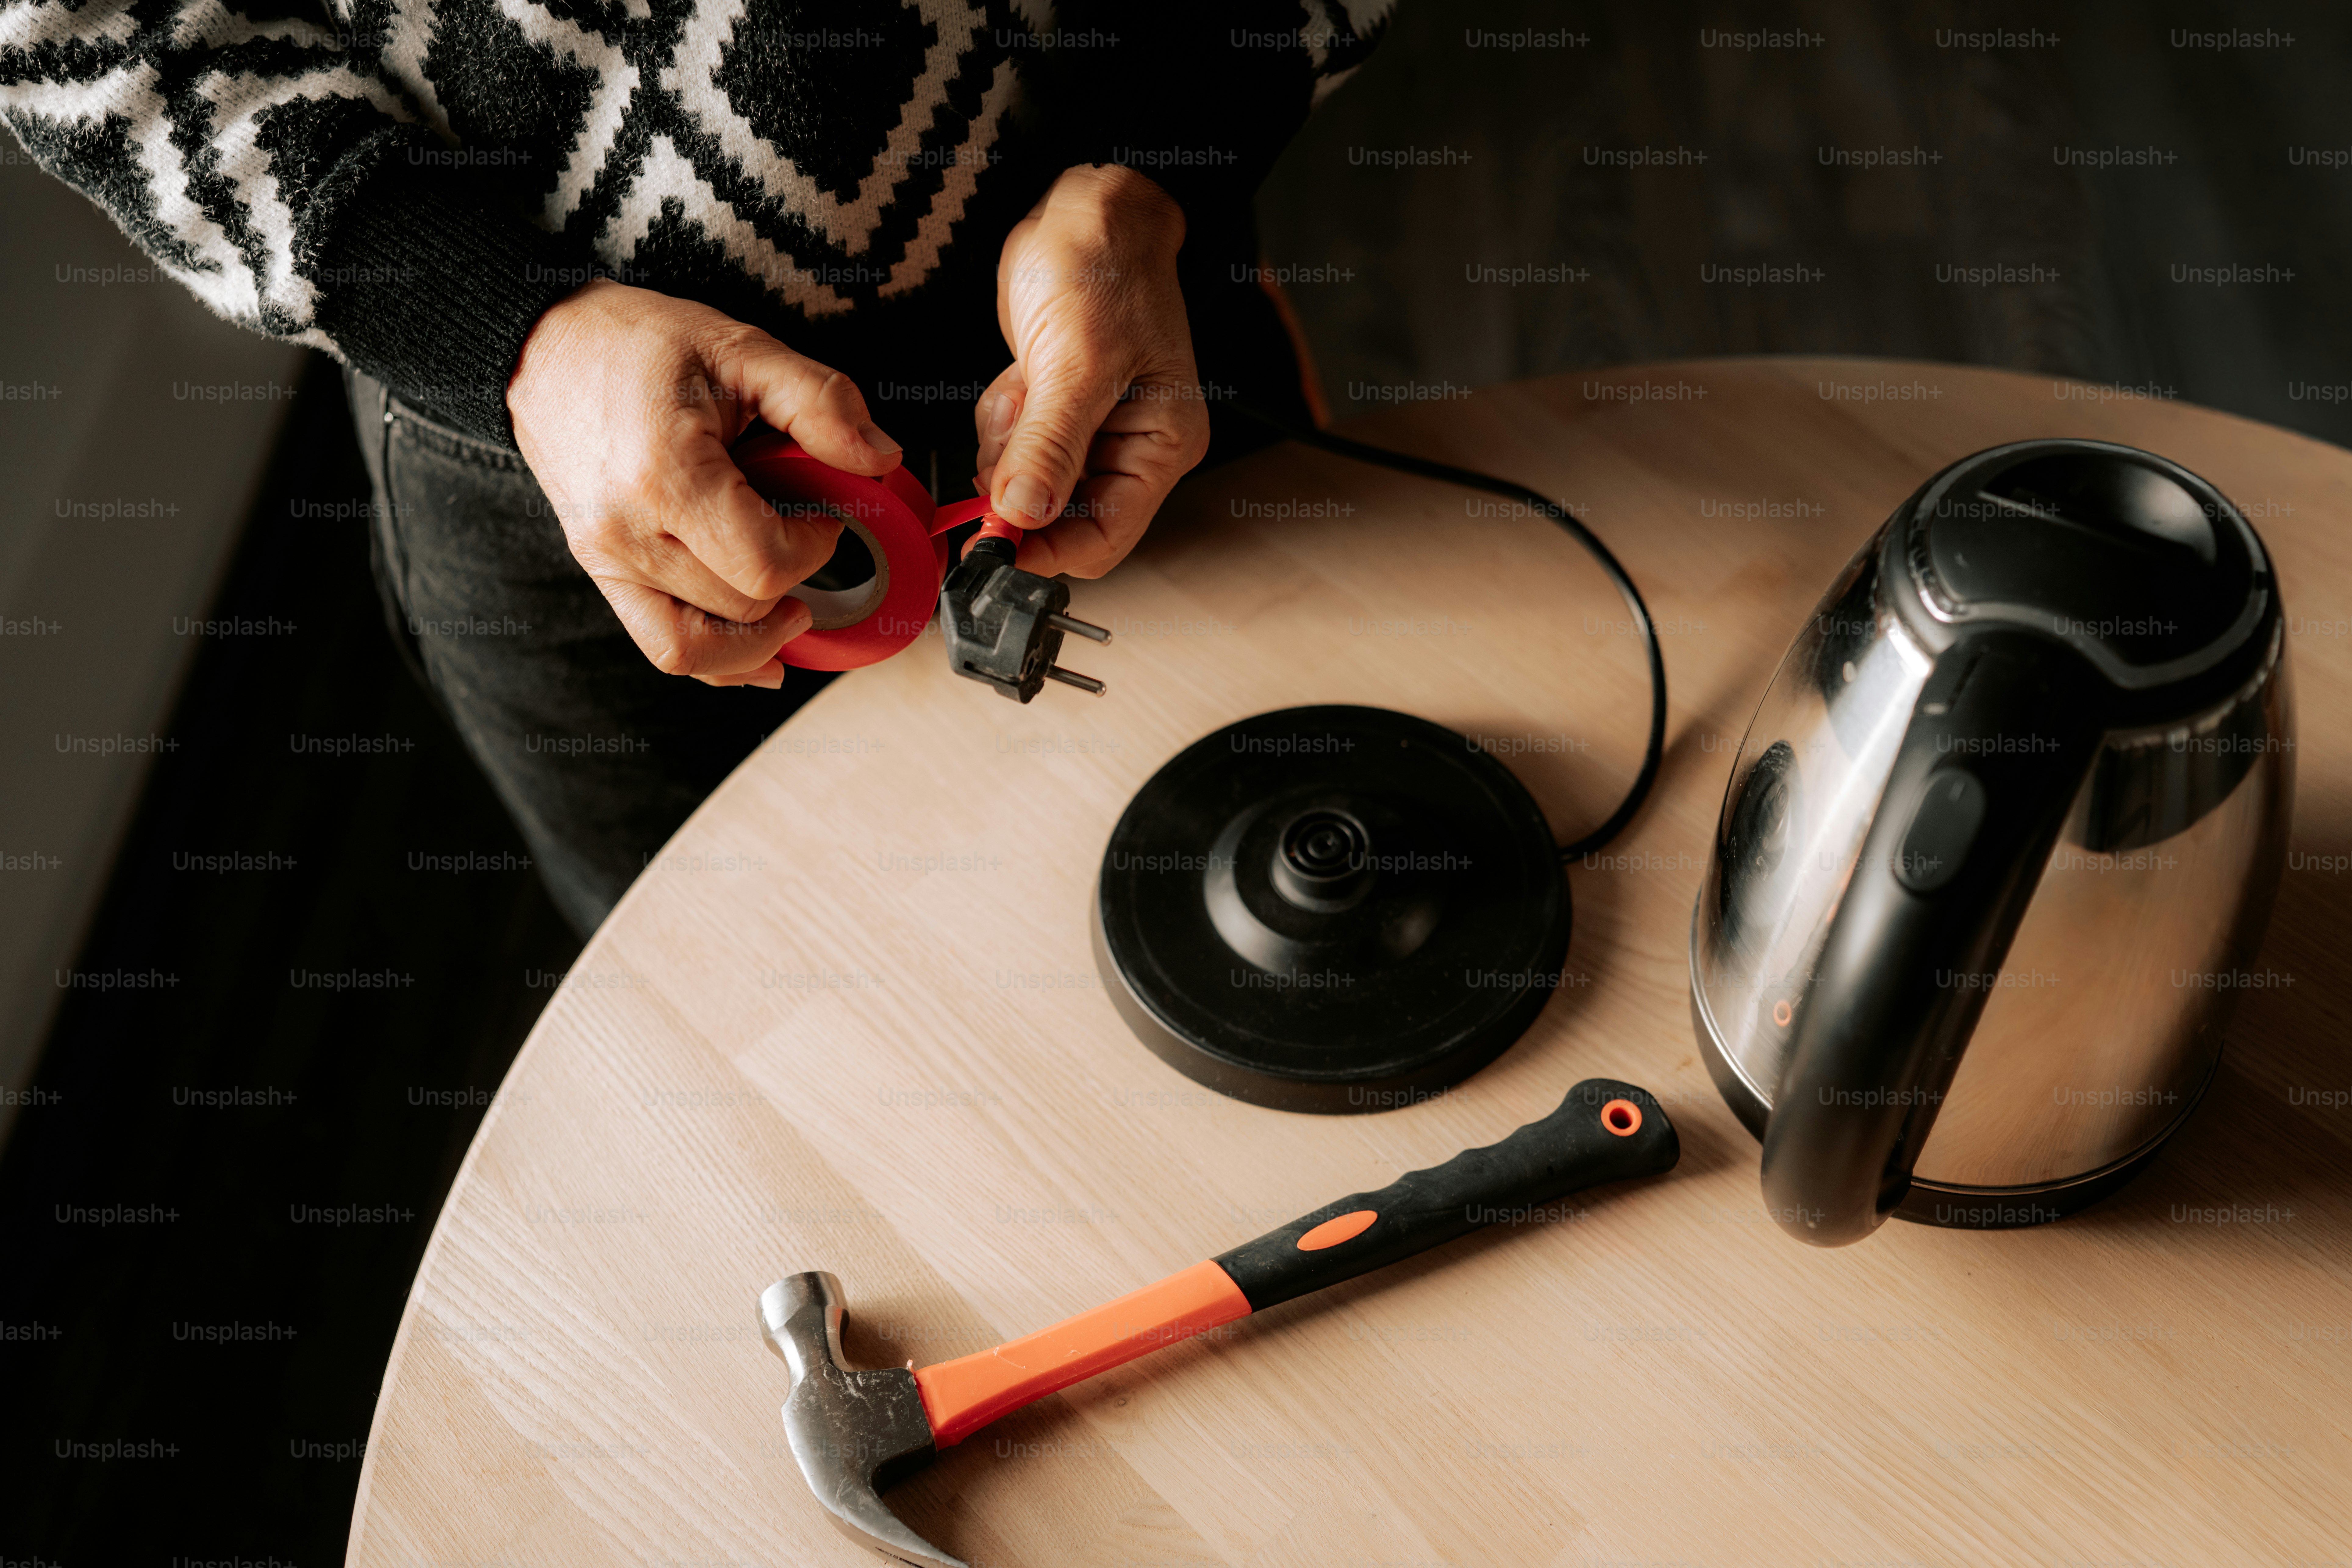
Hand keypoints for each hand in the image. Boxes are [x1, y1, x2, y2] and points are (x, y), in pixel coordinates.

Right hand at [506, 279, 902, 688]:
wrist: (549, 349)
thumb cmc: (639, 344)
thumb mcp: (742, 349)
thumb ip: (819, 403)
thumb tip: (880, 458)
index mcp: (664, 475)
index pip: (764, 563)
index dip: (815, 547)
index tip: (825, 513)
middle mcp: (627, 531)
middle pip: (742, 605)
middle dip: (794, 577)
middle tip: (805, 531)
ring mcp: (607, 560)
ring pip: (703, 646)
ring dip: (762, 634)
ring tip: (796, 607)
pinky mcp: (601, 572)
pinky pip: (663, 646)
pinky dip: (719, 660)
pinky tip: (761, 655)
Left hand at [974, 165, 1209, 577]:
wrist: (1090, 208)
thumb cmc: (1106, 266)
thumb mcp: (1077, 362)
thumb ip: (1049, 447)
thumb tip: (1024, 516)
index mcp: (1162, 446)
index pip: (1102, 539)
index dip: (1044, 549)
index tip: (991, 540)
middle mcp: (1131, 448)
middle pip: (1058, 515)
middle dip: (1019, 481)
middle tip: (1011, 426)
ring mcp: (1091, 430)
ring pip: (1025, 482)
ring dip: (1006, 442)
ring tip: (1023, 384)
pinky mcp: (1055, 408)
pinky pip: (1011, 444)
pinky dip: (1000, 418)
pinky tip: (1018, 376)